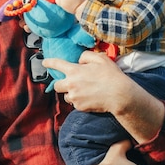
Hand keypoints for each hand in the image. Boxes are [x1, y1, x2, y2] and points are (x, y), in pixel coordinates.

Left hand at [44, 51, 164, 142]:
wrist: (119, 95)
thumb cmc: (111, 75)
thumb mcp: (100, 58)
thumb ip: (86, 56)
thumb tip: (79, 61)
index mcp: (74, 71)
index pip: (56, 65)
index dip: (48, 62)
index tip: (44, 62)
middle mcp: (71, 84)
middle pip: (56, 85)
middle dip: (60, 83)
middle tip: (70, 82)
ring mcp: (74, 97)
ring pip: (66, 95)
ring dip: (71, 93)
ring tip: (84, 90)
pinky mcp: (79, 107)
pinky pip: (74, 103)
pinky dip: (79, 100)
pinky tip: (89, 97)